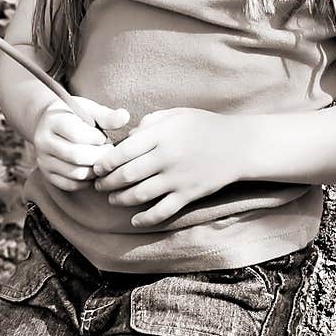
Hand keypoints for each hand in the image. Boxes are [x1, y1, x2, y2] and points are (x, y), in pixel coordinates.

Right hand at [32, 97, 129, 191]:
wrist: (49, 124)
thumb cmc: (74, 115)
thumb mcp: (89, 109)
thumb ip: (106, 115)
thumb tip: (125, 117)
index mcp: (53, 121)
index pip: (77, 134)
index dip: (96, 138)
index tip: (102, 137)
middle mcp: (43, 142)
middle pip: (77, 156)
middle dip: (99, 156)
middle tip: (109, 152)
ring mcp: (43, 160)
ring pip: (75, 173)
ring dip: (95, 170)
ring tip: (102, 160)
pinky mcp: (47, 175)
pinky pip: (70, 185)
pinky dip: (87, 181)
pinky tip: (94, 170)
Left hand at [92, 108, 242, 227]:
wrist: (239, 146)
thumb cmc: (205, 126)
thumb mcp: (177, 115)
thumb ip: (150, 123)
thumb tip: (127, 138)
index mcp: (161, 135)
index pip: (122, 152)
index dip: (104, 162)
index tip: (96, 166)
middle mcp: (166, 158)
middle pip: (126, 175)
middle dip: (107, 183)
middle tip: (98, 185)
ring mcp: (177, 179)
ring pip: (139, 195)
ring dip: (120, 199)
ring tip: (113, 199)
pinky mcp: (188, 195)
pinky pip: (161, 212)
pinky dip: (145, 219)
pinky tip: (135, 220)